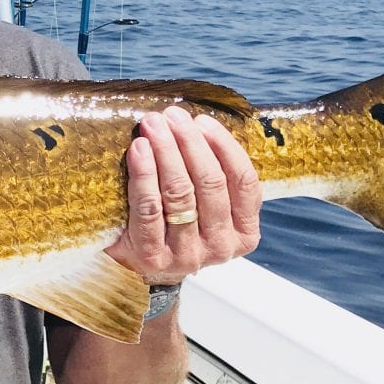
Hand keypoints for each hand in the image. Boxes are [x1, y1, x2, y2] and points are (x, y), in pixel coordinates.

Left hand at [105, 106, 260, 282]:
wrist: (142, 267)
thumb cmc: (177, 224)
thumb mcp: (208, 207)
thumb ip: (213, 175)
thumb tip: (197, 122)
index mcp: (245, 233)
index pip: (244, 181)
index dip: (224, 145)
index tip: (202, 120)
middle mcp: (221, 247)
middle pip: (210, 183)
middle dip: (189, 142)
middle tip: (171, 115)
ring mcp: (188, 255)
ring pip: (180, 193)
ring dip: (166, 151)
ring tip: (153, 126)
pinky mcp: (153, 257)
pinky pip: (149, 208)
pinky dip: (144, 174)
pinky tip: (138, 150)